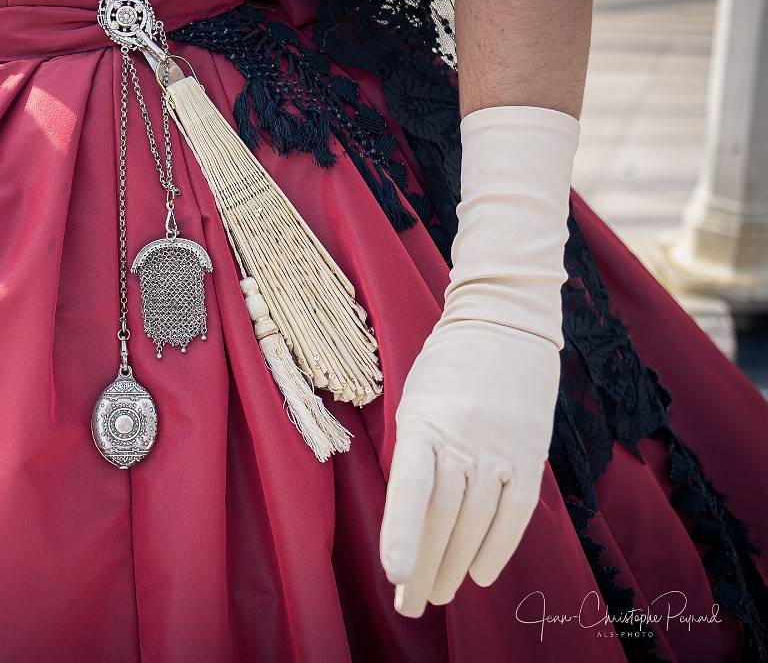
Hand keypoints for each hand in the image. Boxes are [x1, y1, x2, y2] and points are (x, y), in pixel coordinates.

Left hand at [378, 105, 579, 616]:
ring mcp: (502, 446)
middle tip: (408, 604)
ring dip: (455, 563)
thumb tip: (408, 515)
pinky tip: (481, 573)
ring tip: (438, 594)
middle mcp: (464, 436)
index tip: (393, 573)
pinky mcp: (531, 451)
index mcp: (424, 420)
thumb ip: (413, 452)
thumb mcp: (414, 399)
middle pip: (444, 514)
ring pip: (477, 519)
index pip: (413, 485)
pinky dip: (498, 544)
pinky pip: (516, 509)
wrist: (506, 321)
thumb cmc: (447, 365)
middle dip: (423, 564)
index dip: (403, 530)